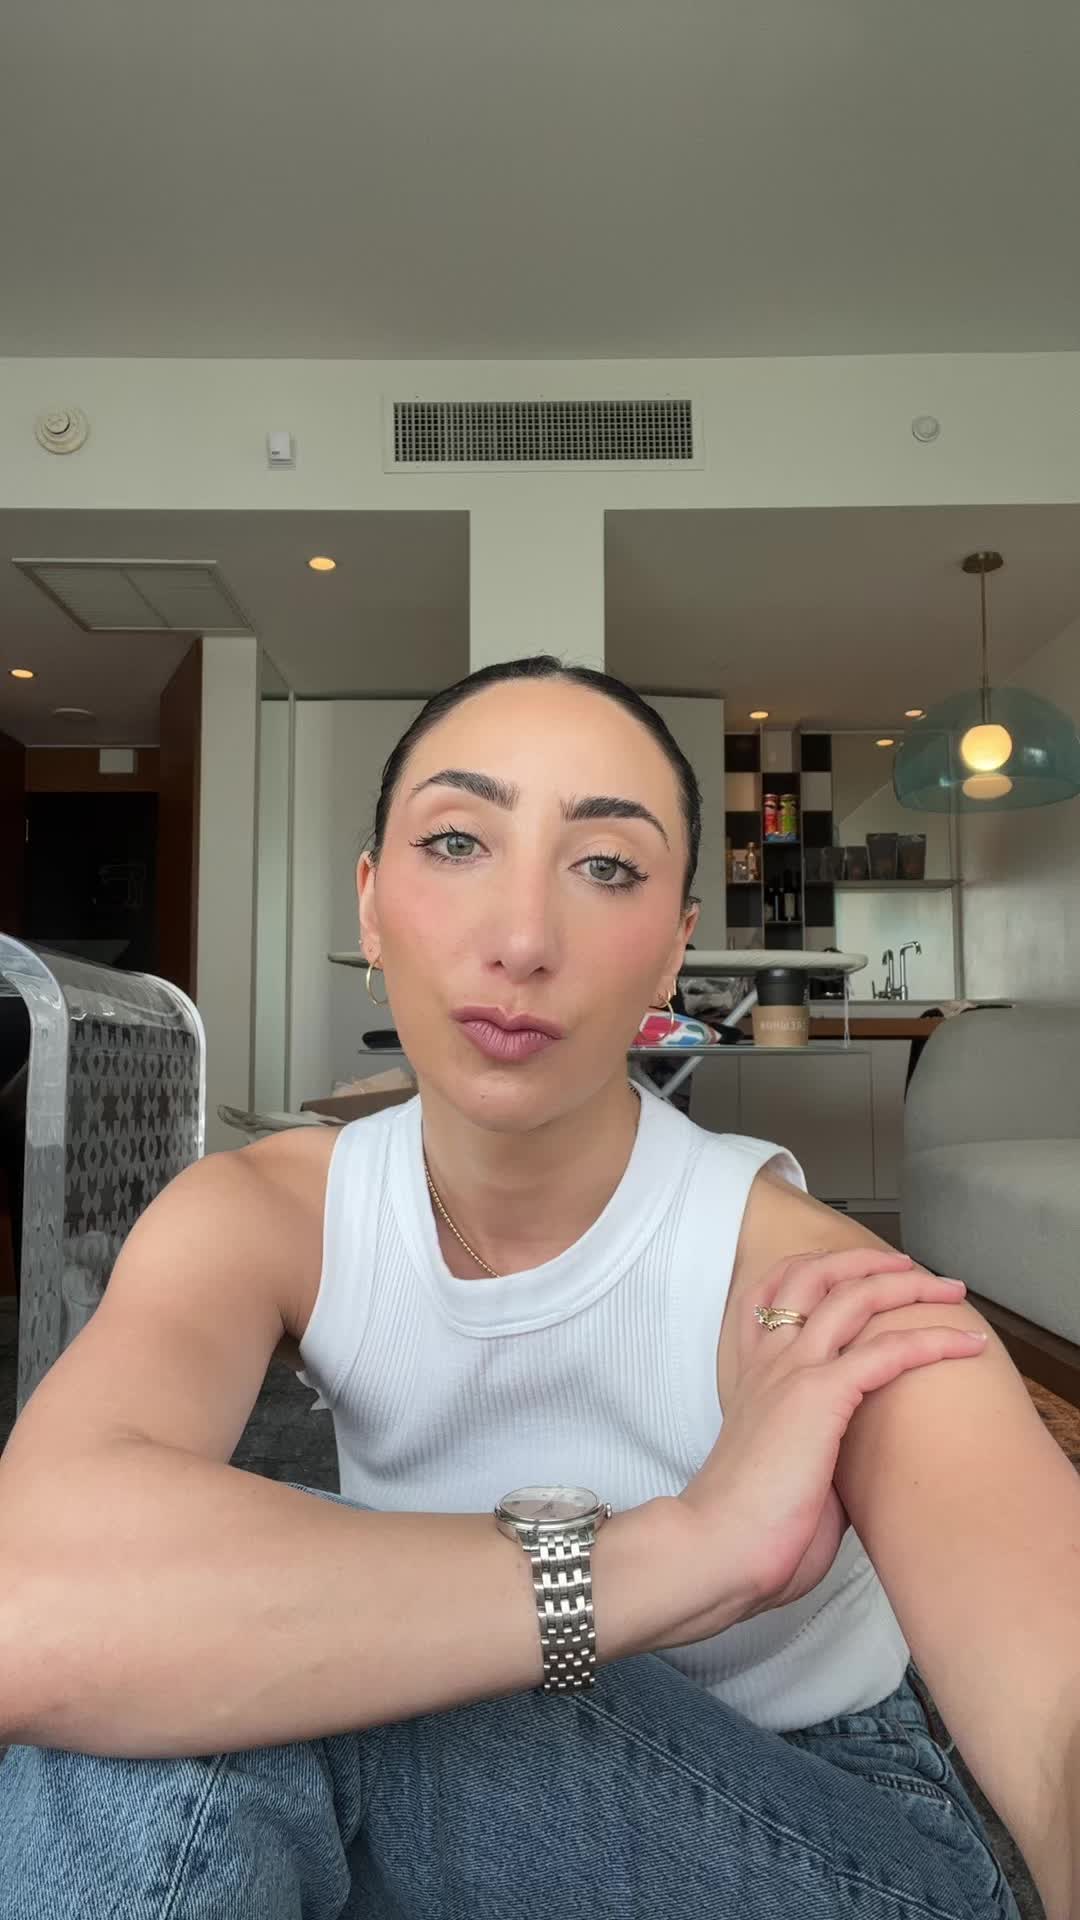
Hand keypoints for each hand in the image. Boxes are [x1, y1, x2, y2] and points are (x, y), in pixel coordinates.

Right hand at [665, 1248, 985, 1642]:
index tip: (850, 1272)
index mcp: (752, 1377)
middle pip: (813, 1275)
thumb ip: (814, 1450)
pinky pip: (888, 1350)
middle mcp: (770, 1362)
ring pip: (853, 1297)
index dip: (809, 1271)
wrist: (717, 1549)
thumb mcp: (781, 1470)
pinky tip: (965, 1344)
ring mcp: (793, 1372)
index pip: (768, 1294)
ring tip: (947, 1289)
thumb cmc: (746, 1530)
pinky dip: (932, 1341)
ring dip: (907, 1286)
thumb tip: (851, 1464)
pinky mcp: (821, 1395)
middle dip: (865, 1262)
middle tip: (908, 1268)